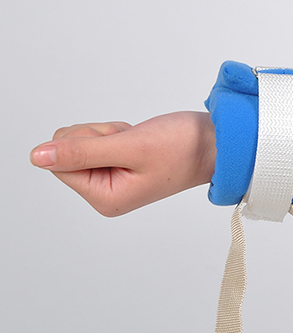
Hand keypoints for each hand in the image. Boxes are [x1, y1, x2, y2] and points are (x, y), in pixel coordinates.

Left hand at [30, 111, 215, 216]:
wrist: (215, 143)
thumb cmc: (183, 148)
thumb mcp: (129, 146)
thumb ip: (81, 152)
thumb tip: (38, 156)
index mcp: (106, 198)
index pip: (61, 162)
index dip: (87, 141)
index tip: (119, 143)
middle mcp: (106, 194)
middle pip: (69, 151)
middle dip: (98, 136)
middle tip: (132, 142)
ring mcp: (112, 180)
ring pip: (83, 142)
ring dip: (110, 133)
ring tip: (140, 141)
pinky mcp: (119, 166)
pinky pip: (99, 140)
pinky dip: (117, 133)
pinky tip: (140, 141)